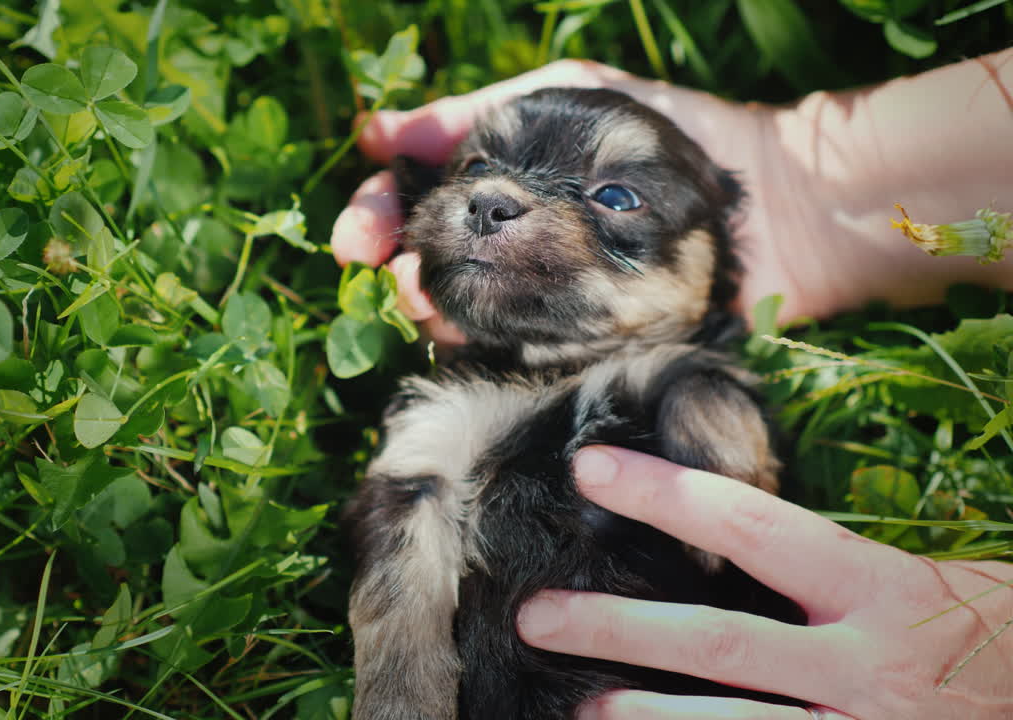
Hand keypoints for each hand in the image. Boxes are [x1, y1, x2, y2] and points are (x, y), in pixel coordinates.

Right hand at [330, 52, 1012, 347]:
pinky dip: (485, 350)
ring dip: (431, 310)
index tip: (358, 236)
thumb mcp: (573, 98)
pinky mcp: (577, 348)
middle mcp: (512, 249)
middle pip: (424, 264)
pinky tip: (473, 338)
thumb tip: (383, 132)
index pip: (414, 203)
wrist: (780, 203)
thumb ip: (482, 112)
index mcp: (501, 189)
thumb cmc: (672, 139)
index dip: (376, 216)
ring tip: (428, 299)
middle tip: (386, 269)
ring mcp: (543, 304)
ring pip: (461, 316)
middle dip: (394, 268)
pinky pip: (517, 356)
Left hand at [517, 446, 1012, 719]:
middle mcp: (866, 667)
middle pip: (718, 644)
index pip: (753, 528)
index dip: (665, 495)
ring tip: (578, 710)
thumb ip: (850, 572)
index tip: (590, 470)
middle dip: (618, 629)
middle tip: (535, 617)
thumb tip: (747, 541)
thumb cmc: (1008, 638)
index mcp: (884, 593)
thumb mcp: (946, 586)